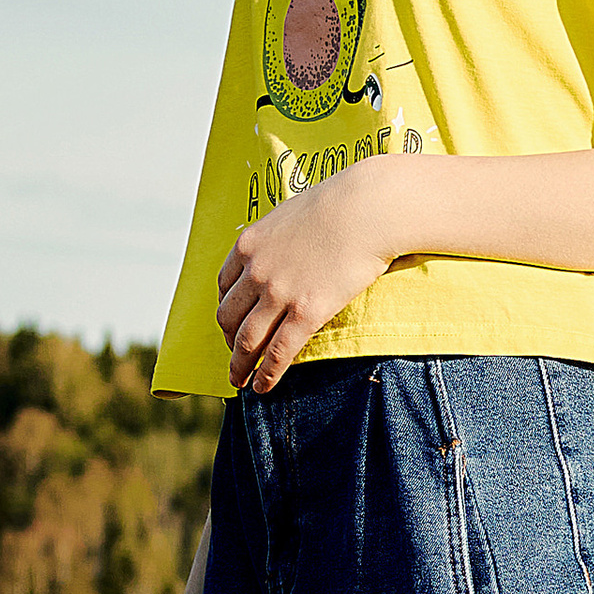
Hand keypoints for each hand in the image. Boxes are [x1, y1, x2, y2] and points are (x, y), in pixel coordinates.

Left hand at [216, 168, 401, 392]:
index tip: (232, 325)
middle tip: (236, 357)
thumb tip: (281, 252)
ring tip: (240, 381)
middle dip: (229, 342)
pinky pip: (278, 352)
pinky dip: (266, 375)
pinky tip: (262, 388)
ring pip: (247, 341)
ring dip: (240, 366)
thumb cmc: (340, 206)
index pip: (224, 288)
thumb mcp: (292, 216)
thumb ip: (277, 239)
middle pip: (229, 318)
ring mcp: (279, 293)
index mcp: (248, 245)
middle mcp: (256, 272)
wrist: (368, 209)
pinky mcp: (306, 312)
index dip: (227, 311)